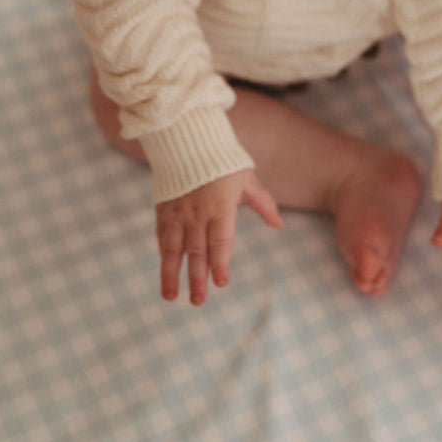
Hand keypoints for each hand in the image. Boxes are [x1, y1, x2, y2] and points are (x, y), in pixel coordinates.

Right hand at [155, 169, 281, 304]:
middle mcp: (197, 212)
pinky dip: (163, 255)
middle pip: (197, 250)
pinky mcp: (163, 209)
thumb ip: (262, 202)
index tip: (221, 283)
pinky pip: (162, 236)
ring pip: (173, 248)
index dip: (220, 262)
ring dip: (171, 273)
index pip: (220, 240)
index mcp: (220, 206)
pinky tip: (165, 273)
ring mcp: (178, 212)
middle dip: (197, 278)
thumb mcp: (247, 178)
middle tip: (198, 301)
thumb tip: (279, 224)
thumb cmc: (223, 162)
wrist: (188, 140)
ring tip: (171, 296)